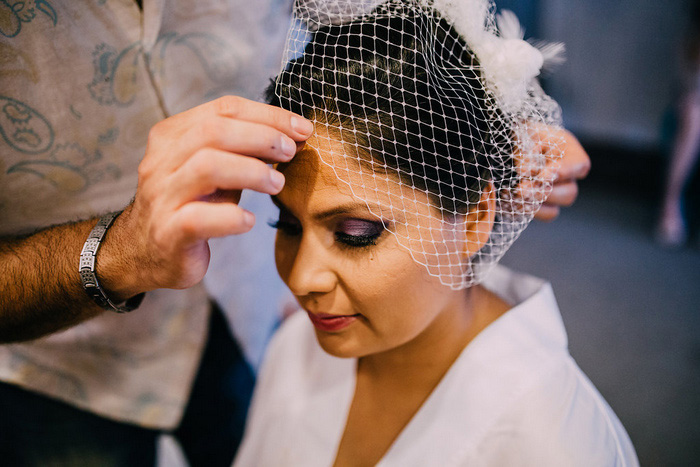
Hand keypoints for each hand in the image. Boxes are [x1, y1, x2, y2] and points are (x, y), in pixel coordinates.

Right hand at [101, 96, 313, 298]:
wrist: (145, 251)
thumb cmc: (190, 204)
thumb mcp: (215, 169)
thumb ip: (242, 150)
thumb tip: (291, 135)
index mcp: (172, 136)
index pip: (223, 109)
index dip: (268, 115)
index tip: (301, 128)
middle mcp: (161, 161)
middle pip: (214, 131)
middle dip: (262, 137)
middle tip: (291, 152)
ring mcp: (162, 196)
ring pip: (207, 167)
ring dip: (252, 171)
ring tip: (277, 184)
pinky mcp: (168, 233)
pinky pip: (199, 218)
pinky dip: (231, 217)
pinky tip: (248, 220)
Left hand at [506, 125, 590, 221]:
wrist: (506, 143)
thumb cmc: (519, 134)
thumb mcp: (523, 133)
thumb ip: (526, 150)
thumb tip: (526, 172)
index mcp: (567, 153)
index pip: (579, 165)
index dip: (564, 173)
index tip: (543, 176)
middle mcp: (564, 178)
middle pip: (568, 194)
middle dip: (544, 193)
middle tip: (522, 189)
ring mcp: (550, 194)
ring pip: (553, 211)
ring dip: (533, 205)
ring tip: (514, 194)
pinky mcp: (533, 205)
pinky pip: (531, 216)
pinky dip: (520, 211)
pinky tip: (507, 200)